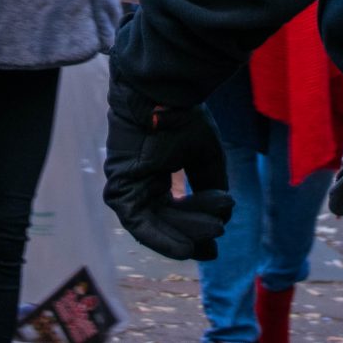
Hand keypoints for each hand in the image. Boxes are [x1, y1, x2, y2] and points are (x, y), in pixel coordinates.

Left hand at [103, 85, 234, 260]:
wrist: (165, 93)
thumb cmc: (183, 116)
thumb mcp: (205, 156)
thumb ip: (210, 187)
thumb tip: (222, 220)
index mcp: (156, 173)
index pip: (174, 209)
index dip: (195, 225)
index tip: (217, 238)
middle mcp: (140, 182)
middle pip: (165, 219)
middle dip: (192, 233)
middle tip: (215, 245)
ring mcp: (128, 185)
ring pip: (155, 223)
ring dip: (184, 234)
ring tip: (211, 239)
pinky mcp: (120, 188)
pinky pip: (138, 223)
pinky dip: (161, 238)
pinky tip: (186, 249)